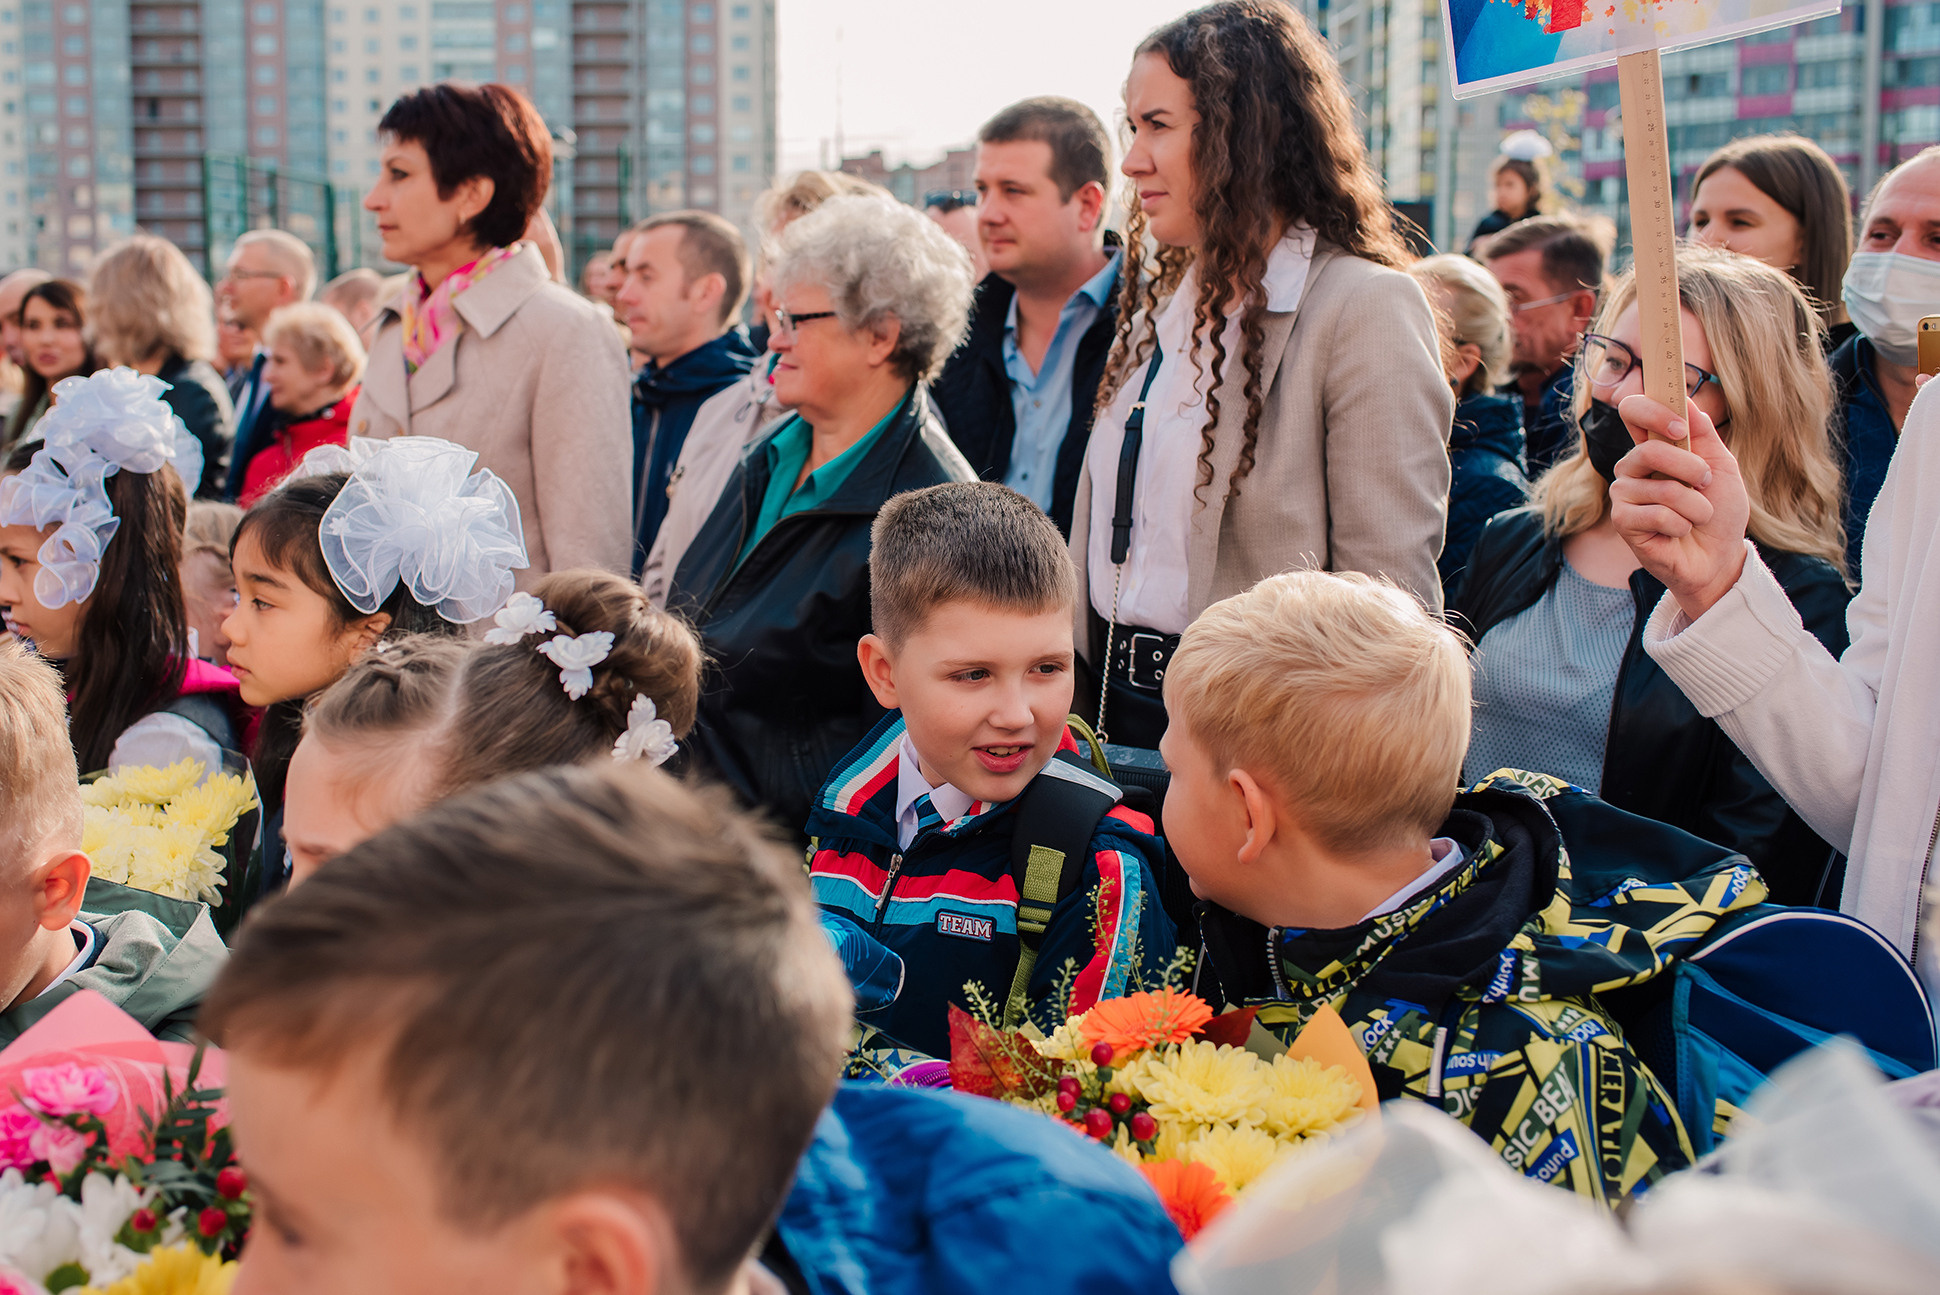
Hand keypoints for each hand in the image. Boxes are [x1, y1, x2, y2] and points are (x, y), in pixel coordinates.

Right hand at [1607, 392, 1748, 621]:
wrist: (1719, 556)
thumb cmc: (1719, 512)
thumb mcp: (1722, 467)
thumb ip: (1704, 434)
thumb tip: (1687, 402)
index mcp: (1653, 446)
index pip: (1633, 411)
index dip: (1652, 410)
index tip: (1681, 427)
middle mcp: (1633, 467)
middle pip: (1649, 450)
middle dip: (1691, 469)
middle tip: (1706, 484)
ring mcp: (1624, 494)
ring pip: (1662, 488)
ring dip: (1695, 506)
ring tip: (1697, 516)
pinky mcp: (1623, 522)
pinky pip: (1658, 514)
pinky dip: (1681, 524)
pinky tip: (1680, 532)